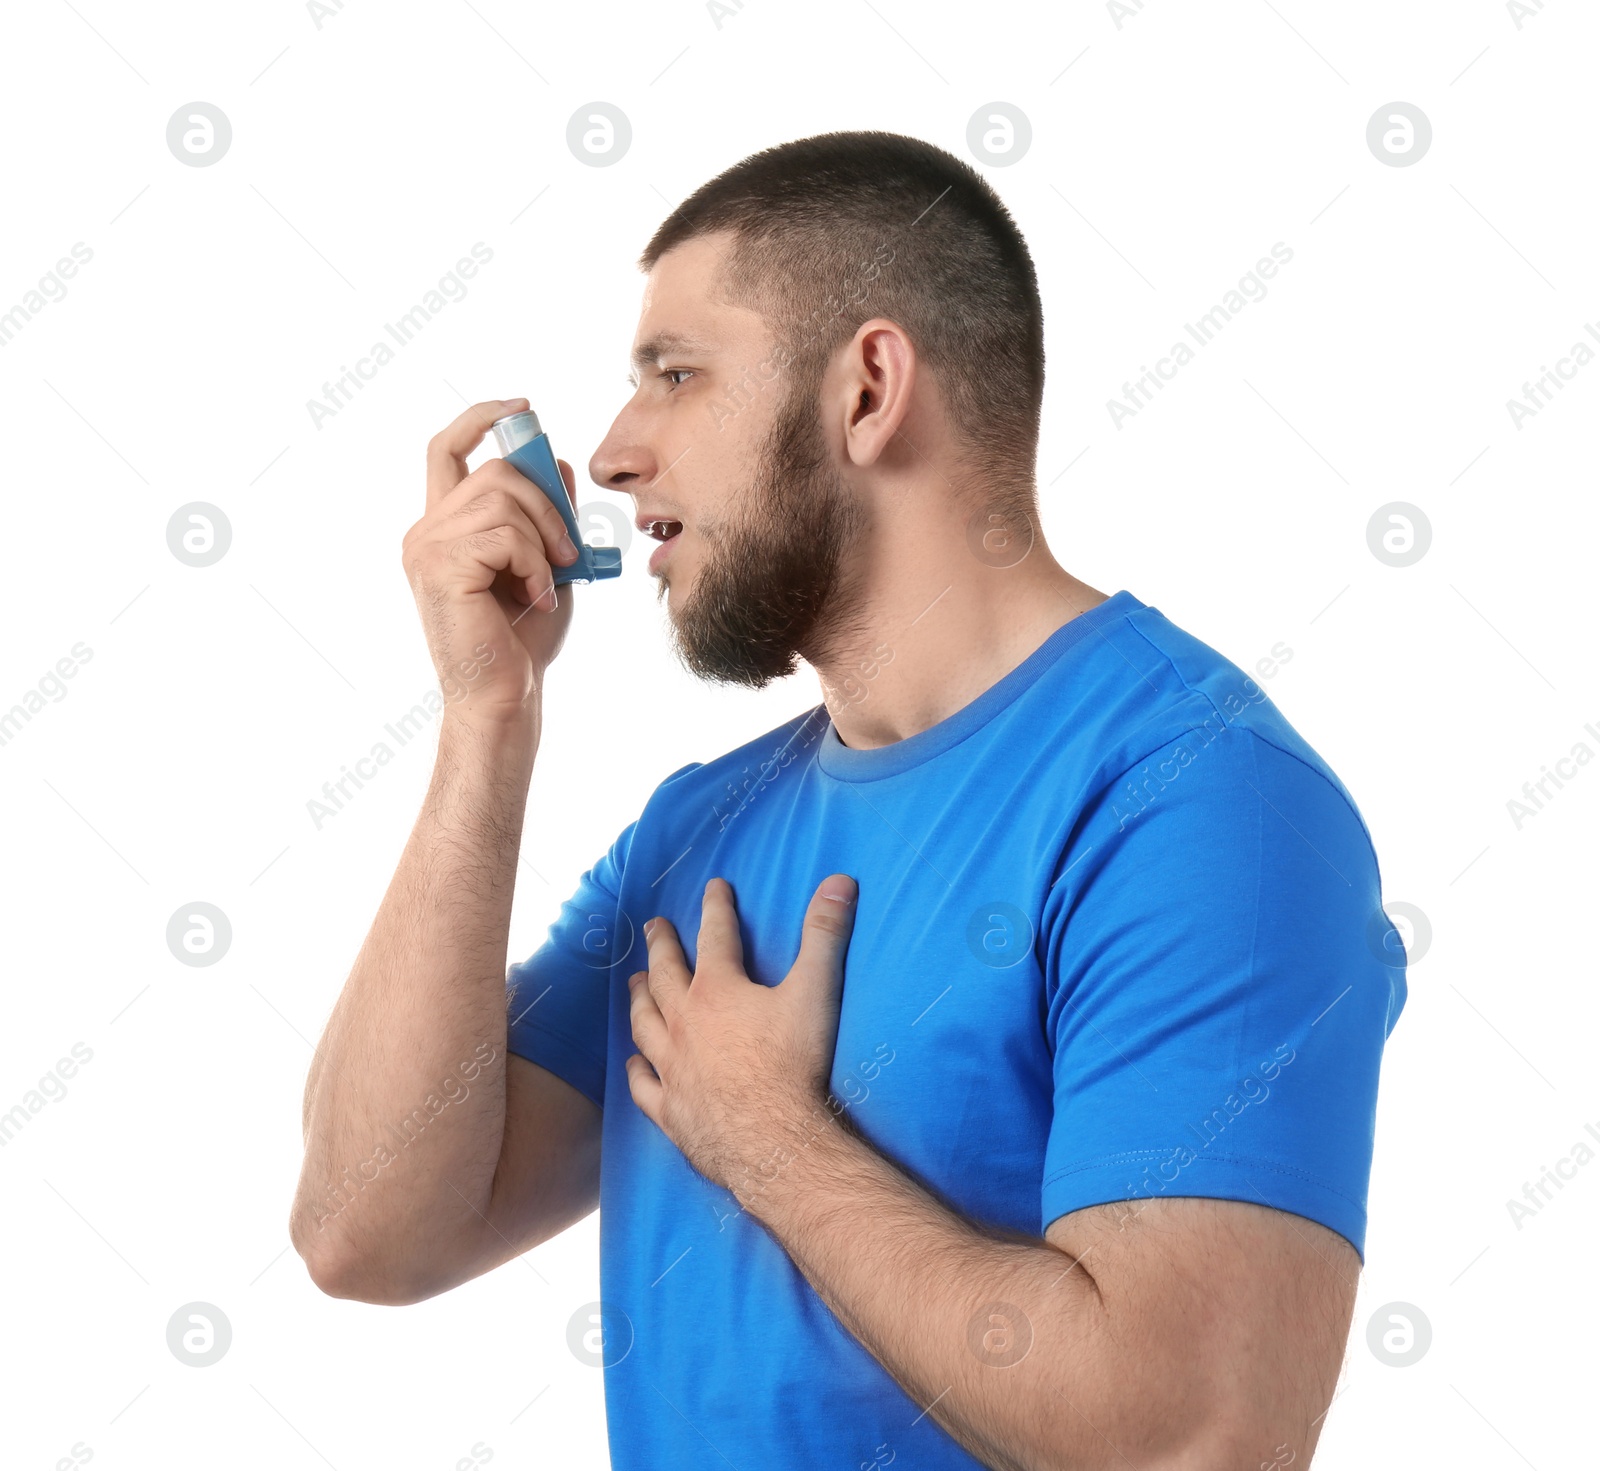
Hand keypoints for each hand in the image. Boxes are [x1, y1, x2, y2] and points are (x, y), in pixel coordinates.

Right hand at [401, 397, 580, 726]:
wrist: (507, 694)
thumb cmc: (523, 639)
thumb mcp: (545, 562)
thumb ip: (546, 514)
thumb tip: (556, 461)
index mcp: (444, 525)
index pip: (447, 448)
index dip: (481, 417)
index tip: (523, 407)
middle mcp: (426, 531)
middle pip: (494, 470)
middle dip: (546, 500)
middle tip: (568, 548)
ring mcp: (427, 548)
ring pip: (502, 498)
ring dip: (545, 536)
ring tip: (550, 580)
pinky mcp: (439, 567)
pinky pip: (505, 535)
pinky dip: (536, 563)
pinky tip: (537, 596)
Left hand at [626, 874, 858, 1204]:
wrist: (773, 1142)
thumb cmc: (794, 1065)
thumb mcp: (816, 992)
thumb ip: (824, 934)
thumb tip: (839, 882)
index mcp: (718, 991)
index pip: (715, 935)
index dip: (716, 907)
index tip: (714, 887)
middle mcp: (684, 1023)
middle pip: (665, 975)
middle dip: (662, 946)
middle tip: (656, 926)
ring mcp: (671, 1067)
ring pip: (644, 1023)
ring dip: (639, 999)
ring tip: (635, 982)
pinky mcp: (669, 1110)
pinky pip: (643, 1085)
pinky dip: (637, 1071)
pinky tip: (633, 1063)